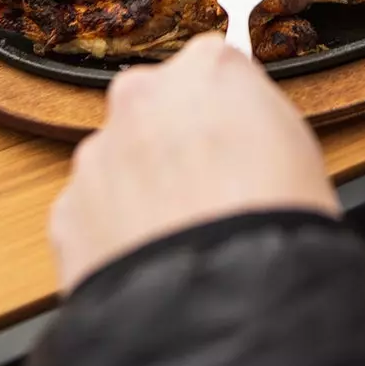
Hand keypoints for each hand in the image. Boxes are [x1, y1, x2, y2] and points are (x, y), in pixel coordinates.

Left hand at [49, 34, 338, 292]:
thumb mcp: (296, 144)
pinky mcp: (67, 210)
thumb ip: (253, 116)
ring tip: (182, 235)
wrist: (220, 297)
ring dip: (142, 190)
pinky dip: (115, 234)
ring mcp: (97, 154)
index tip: (236, 137)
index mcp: (204, 68)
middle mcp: (141, 98)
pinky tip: (151, 258)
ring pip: (119, 163)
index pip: (211, 68)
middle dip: (172, 142)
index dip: (227, 109)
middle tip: (210, 189)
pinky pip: (93, 214)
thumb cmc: (273, 218)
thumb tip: (243, 127)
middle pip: (154, 109)